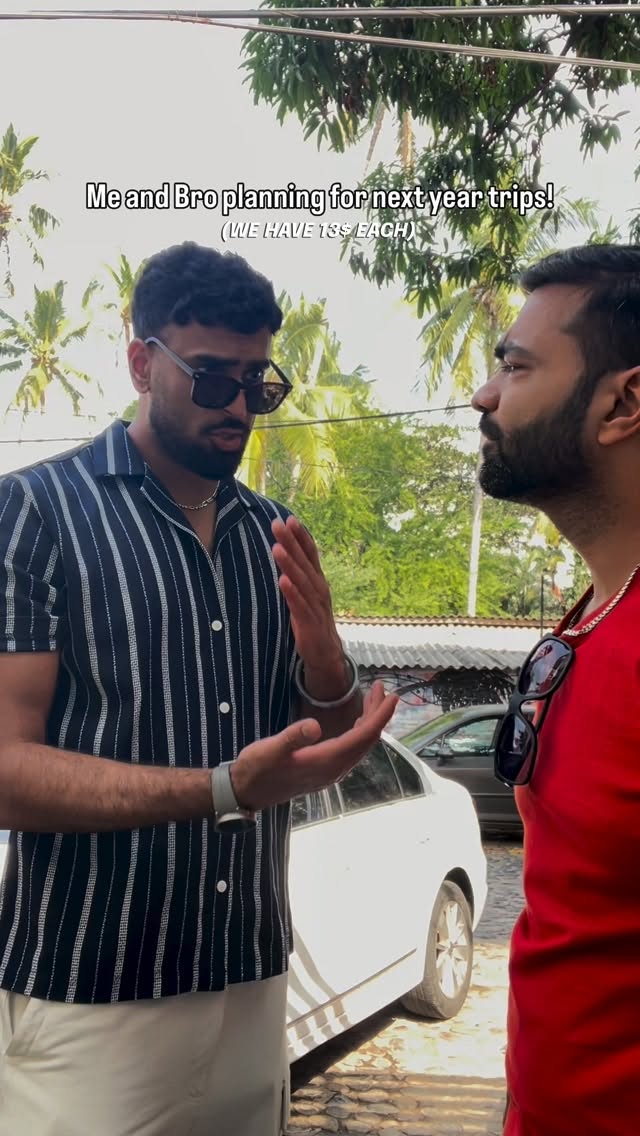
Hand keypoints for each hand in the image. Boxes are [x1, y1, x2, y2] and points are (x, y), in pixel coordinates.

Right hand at [230, 681, 397, 811]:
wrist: (246, 793)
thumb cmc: (256, 769)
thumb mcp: (270, 749)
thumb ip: (292, 737)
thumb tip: (314, 725)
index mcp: (327, 761)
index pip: (363, 736)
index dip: (380, 716)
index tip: (393, 696)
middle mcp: (335, 768)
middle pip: (366, 740)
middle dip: (378, 713)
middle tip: (382, 687)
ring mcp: (330, 771)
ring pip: (360, 745)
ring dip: (369, 721)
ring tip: (373, 698)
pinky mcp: (324, 770)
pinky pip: (351, 749)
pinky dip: (359, 731)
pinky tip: (356, 721)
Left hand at [271, 516, 343, 675]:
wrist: (325, 652)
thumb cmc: (312, 620)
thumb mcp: (306, 593)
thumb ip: (298, 574)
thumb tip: (284, 552)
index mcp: (317, 580)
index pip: (310, 553)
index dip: (300, 536)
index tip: (289, 518)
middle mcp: (319, 589)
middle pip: (304, 562)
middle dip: (291, 542)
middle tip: (278, 524)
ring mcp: (315, 605)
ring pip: (301, 581)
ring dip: (290, 564)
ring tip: (277, 548)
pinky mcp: (309, 622)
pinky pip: (299, 605)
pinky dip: (292, 593)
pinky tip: (282, 581)